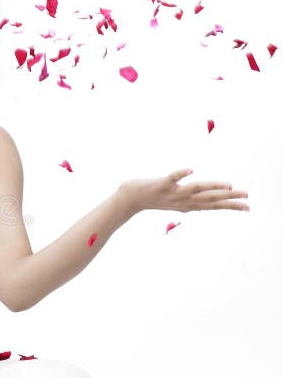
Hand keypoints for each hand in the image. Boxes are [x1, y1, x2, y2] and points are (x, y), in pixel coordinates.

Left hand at [118, 168, 249, 213]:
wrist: (128, 200)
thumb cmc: (152, 198)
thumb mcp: (174, 203)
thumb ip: (189, 203)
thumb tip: (203, 206)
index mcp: (186, 204)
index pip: (212, 205)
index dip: (229, 206)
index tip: (248, 207)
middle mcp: (182, 200)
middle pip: (209, 199)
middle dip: (229, 198)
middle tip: (247, 196)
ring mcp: (171, 193)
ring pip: (195, 189)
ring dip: (212, 187)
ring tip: (228, 185)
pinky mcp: (159, 184)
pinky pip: (171, 178)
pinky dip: (181, 174)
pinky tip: (191, 169)